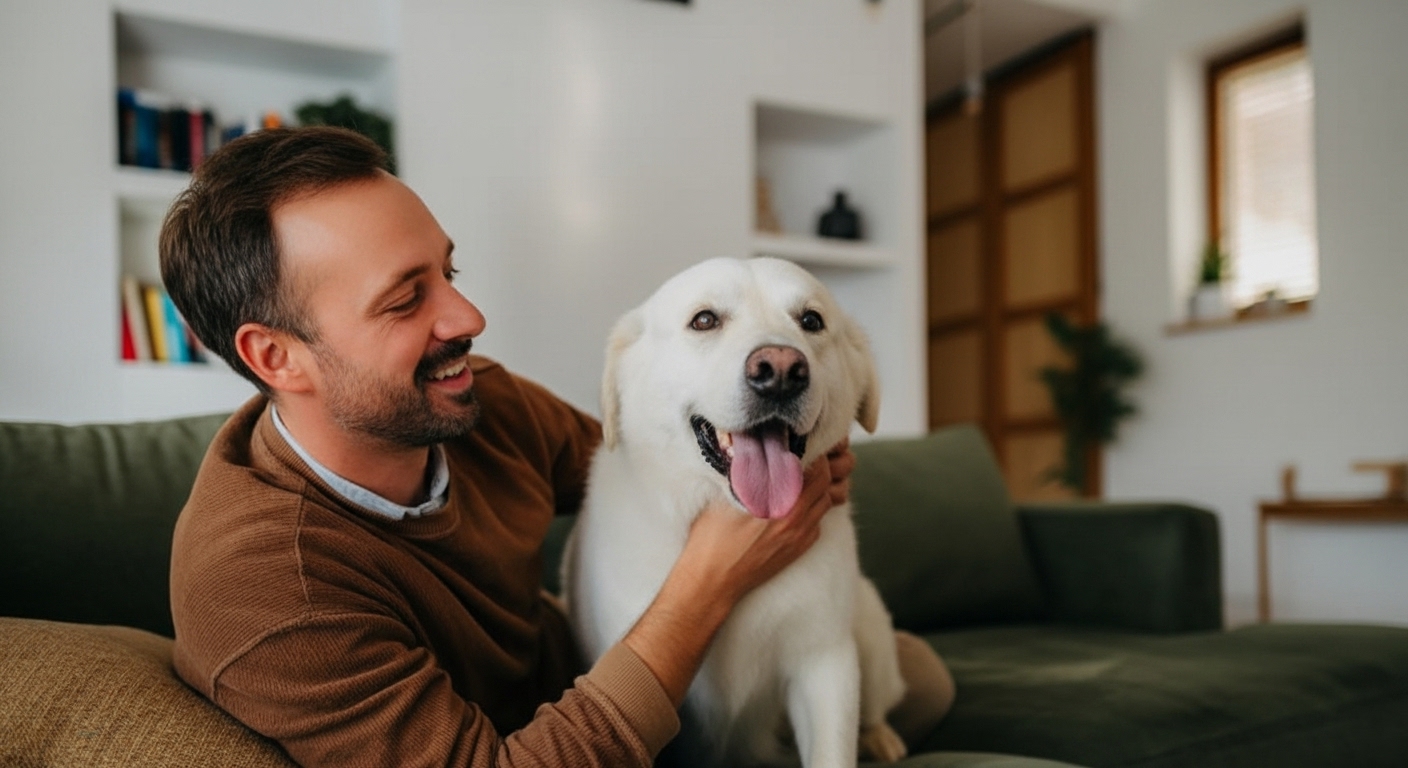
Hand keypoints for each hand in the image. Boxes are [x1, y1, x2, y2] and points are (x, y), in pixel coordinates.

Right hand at [619, 437, 854, 705]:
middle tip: (811, 456)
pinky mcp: (798, 549)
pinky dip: (814, 508)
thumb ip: (749, 469)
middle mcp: (795, 516)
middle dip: (825, 466)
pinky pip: (818, 522)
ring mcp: (799, 535)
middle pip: (827, 482)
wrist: (713, 580)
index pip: (816, 467)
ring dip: (822, 487)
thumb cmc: (711, 536)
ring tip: (805, 477)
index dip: (815, 452)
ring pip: (827, 501)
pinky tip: (798, 503)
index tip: (805, 444)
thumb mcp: (725, 493)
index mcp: (778, 499)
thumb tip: (758, 445)